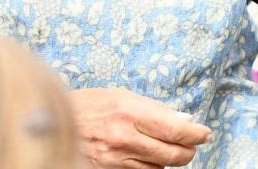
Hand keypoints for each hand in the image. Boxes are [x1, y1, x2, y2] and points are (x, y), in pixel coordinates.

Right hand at [69, 87, 210, 167]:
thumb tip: (185, 120)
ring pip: (160, 167)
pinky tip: (148, 156)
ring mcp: (115, 158)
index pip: (175, 129)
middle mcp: (123, 137)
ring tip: (168, 148)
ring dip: (169, 160)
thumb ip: (154, 109)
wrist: (53, 123)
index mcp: (128, 111)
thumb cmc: (88, 104)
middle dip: (188, 151)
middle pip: (172, 154)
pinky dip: (152, 167)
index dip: (195, 134)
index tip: (204, 133)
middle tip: (192, 144)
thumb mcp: (121, 96)